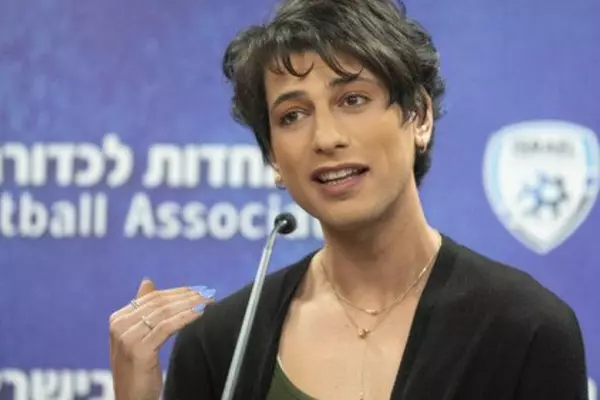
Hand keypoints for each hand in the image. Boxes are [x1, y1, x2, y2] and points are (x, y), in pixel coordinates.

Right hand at [109, 278, 213, 399]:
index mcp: (118, 319)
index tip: (198, 290)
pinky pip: (167, 327)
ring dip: (190, 305)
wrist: (130, 399)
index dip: (177, 292)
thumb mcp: (137, 337)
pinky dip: (185, 318)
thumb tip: (147, 281)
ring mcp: (127, 337)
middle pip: (159, 303)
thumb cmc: (138, 370)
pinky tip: (200, 314)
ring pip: (165, 313)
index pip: (152, 298)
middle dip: (187, 297)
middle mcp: (119, 325)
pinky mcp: (138, 349)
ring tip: (207, 302)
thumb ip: (143, 310)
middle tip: (207, 293)